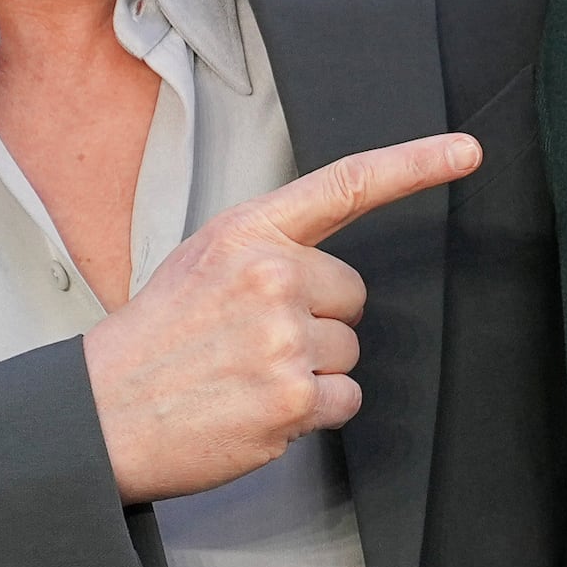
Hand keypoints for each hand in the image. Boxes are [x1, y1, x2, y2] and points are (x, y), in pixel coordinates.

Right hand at [82, 134, 479, 504]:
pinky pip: (344, 401)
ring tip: (246, 377)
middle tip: (252, 342)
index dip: (415, 165)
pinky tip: (258, 408)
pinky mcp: (294, 398)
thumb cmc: (152, 343)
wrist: (101, 413)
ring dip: (311, 372)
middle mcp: (272, 276)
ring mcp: (284, 338)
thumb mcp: (201, 264)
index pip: (346, 186)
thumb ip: (266, 253)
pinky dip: (312, 414)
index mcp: (246, 233)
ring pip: (349, 352)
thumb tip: (321, 272)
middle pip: (353, 296)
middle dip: (318, 322)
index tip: (464, 152)